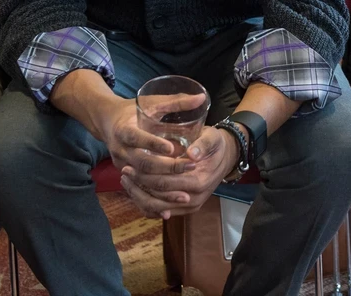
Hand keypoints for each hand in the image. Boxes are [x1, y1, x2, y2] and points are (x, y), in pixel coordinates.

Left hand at [119, 124, 239, 219]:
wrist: (226, 157)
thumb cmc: (215, 145)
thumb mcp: (212, 138)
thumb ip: (202, 144)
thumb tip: (191, 153)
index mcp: (198, 181)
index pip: (165, 183)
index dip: (145, 176)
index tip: (130, 165)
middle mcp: (193, 199)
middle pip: (158, 199)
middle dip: (138, 185)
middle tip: (124, 171)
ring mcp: (189, 206)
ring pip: (157, 209)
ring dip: (138, 196)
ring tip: (126, 180)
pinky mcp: (185, 208)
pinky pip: (161, 212)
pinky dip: (146, 205)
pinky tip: (135, 192)